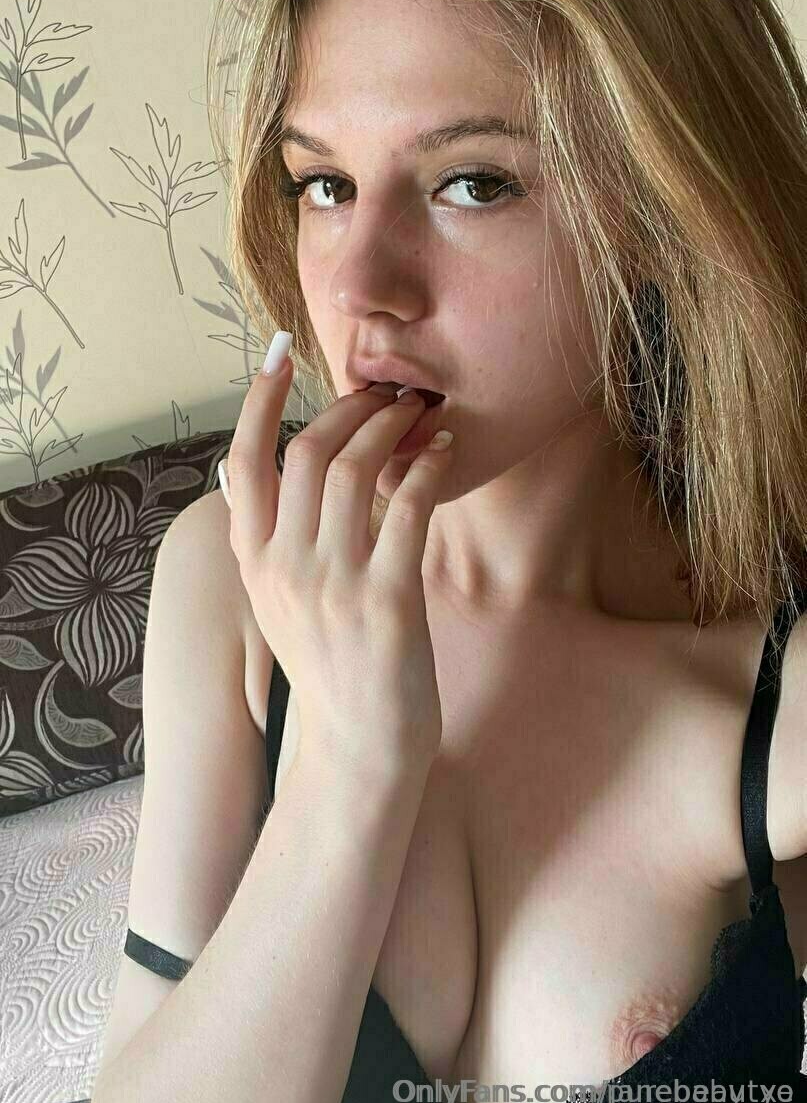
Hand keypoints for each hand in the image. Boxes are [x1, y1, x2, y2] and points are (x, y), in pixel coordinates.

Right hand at [223, 350, 453, 779]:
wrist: (360, 747)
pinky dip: (429, 467)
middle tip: (386, 391)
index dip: (258, 401)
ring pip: (357, 468)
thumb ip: (266, 539)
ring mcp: (334, 583)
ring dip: (392, 426)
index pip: (245, 462)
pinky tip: (445, 450)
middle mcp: (286, 567)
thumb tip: (246, 470)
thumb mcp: (276, 603)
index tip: (278, 355)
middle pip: (309, 452)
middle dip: (351, 407)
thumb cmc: (329, 666)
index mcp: (256, 563)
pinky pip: (409, 508)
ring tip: (418, 412)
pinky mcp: (388, 599)